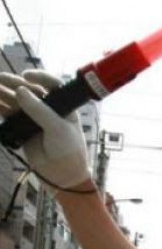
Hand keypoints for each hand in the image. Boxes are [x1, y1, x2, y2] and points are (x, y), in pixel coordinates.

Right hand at [0, 71, 90, 188]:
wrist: (62, 173)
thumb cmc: (68, 149)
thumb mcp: (57, 128)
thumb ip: (39, 110)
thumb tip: (21, 91)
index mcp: (63, 105)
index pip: (52, 85)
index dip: (40, 77)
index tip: (27, 75)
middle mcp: (48, 108)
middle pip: (30, 91)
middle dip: (15, 83)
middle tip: (1, 79)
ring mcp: (34, 118)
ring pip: (17, 101)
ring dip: (4, 94)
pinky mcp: (22, 128)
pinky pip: (9, 114)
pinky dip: (0, 108)